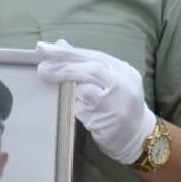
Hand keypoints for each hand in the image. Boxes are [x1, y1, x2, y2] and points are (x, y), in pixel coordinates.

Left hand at [36, 40, 155, 164]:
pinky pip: (82, 110)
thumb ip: (87, 63)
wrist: (137, 136)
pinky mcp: (106, 121)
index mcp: (124, 70)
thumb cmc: (120, 103)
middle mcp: (123, 84)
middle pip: (91, 70)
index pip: (94, 56)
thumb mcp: (110, 79)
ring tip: (65, 90)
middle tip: (43, 68)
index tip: (47, 49)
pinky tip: (82, 109)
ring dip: (71, 90)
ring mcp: (115, 104)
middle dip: (64, 68)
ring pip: (85, 91)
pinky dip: (77, 108)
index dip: (70, 52)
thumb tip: (60, 45)